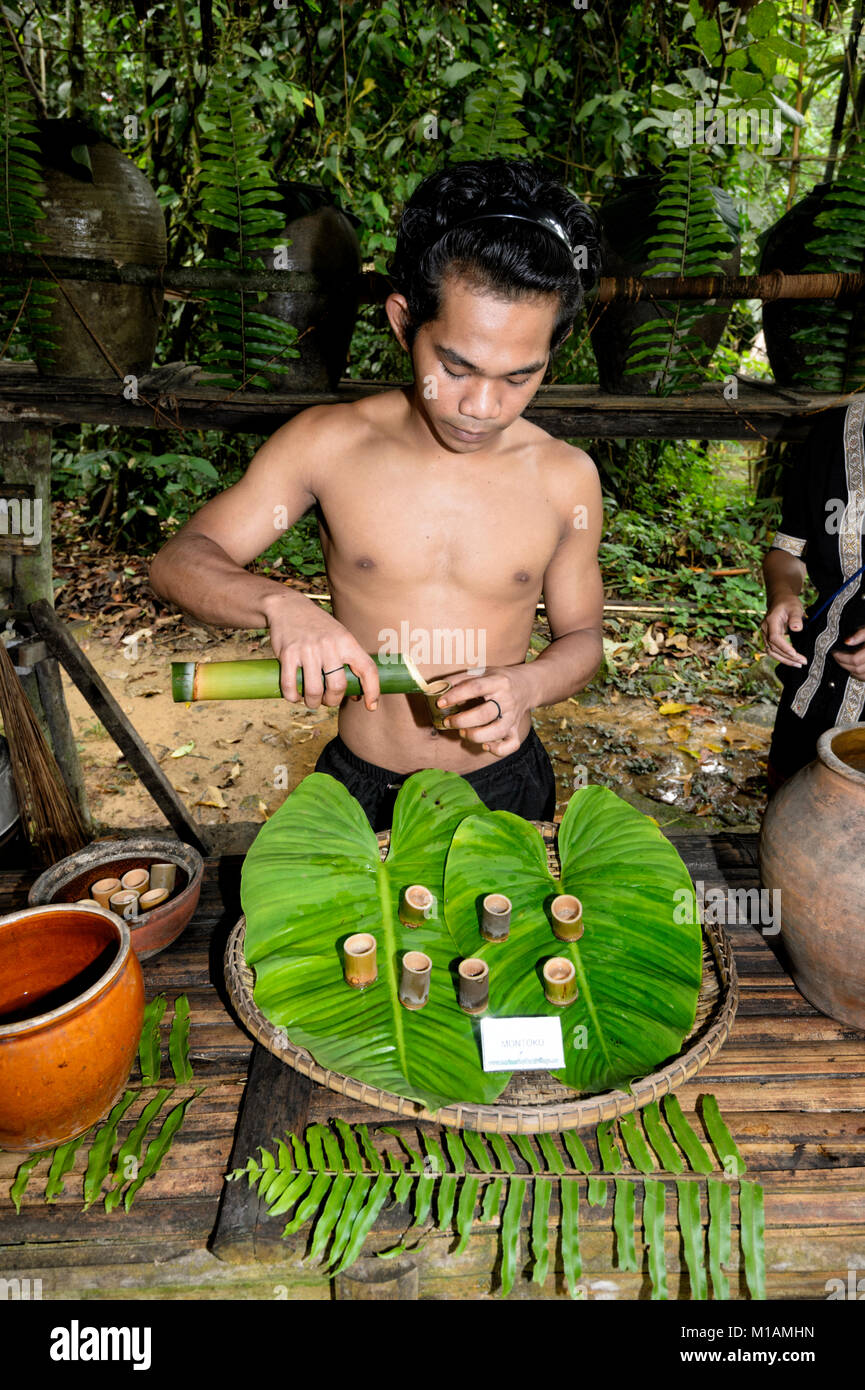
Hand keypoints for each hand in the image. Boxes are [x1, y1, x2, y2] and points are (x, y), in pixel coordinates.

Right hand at [262, 594, 379, 710]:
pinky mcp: (288, 654)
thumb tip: (357, 695)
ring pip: (314, 691)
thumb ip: (349, 663)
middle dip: (332, 701)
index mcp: (347, 642)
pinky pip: (290, 686)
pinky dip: (293, 697)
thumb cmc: (319, 628)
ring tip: (311, 700)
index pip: (368, 669)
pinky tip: (295, 695)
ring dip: (313, 703)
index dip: (373, 691)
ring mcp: (308, 650)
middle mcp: (329, 646)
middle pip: (337, 687)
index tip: (371, 706)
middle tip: (327, 700)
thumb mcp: (340, 637)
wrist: (289, 607)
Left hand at [437, 665, 532, 757]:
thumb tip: (437, 687)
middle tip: (448, 722)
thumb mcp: (482, 671)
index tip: (440, 703)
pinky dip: (497, 749)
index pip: (475, 688)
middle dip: (461, 721)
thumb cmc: (500, 678)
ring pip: (496, 732)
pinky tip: (484, 744)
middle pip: (484, 714)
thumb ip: (460, 678)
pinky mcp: (516, 729)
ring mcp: (513, 717)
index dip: (455, 696)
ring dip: (475, 735)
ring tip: (463, 733)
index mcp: (498, 682)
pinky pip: (511, 745)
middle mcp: (507, 700)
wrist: (529, 684)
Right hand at [761, 597, 806, 667]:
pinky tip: (792, 660)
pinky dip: (781, 656)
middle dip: (787, 657)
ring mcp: (765, 634)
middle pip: (773, 647)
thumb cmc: (788, 603)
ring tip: (798, 664)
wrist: (780, 599)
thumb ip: (796, 617)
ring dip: (784, 659)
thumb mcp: (795, 607)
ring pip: (771, 651)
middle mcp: (765, 628)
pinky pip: (772, 650)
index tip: (795, 654)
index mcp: (770, 621)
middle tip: (803, 662)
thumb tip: (796, 628)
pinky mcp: (768, 637)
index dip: (784, 647)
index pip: (774, 638)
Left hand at [833, 625, 864, 678]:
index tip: (835, 653)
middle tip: (837, 657)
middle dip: (843, 664)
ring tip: (843, 662)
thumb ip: (860, 634)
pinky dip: (858, 675)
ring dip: (850, 670)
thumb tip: (847, 642)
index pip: (855, 660)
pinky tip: (853, 668)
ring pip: (861, 675)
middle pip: (857, 669)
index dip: (842, 658)